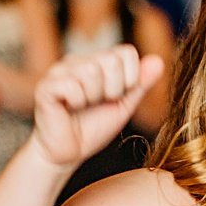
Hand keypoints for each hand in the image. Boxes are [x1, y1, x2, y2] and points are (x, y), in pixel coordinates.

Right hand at [31, 44, 166, 169]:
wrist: (67, 153)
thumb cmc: (93, 128)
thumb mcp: (124, 105)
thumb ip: (140, 84)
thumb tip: (159, 61)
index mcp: (97, 62)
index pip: (126, 52)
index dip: (130, 79)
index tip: (116, 97)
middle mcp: (77, 61)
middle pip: (111, 61)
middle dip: (112, 90)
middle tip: (97, 103)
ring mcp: (59, 71)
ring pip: (91, 71)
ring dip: (93, 97)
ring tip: (83, 107)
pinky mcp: (46, 85)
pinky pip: (72, 85)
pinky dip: (77, 103)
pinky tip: (69, 109)